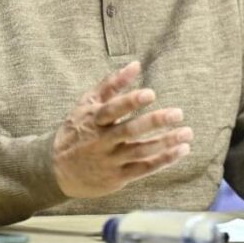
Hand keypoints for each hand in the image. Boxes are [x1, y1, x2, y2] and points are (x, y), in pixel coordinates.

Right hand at [52, 61, 192, 198]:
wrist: (56, 170)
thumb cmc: (78, 130)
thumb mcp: (87, 104)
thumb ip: (112, 84)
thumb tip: (136, 64)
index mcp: (94, 120)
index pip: (113, 110)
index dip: (130, 102)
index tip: (151, 94)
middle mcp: (101, 141)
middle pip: (130, 131)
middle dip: (155, 122)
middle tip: (178, 113)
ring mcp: (110, 161)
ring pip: (141, 151)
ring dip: (166, 143)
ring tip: (187, 133)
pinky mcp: (117, 178)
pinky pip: (144, 168)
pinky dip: (163, 160)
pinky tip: (181, 150)